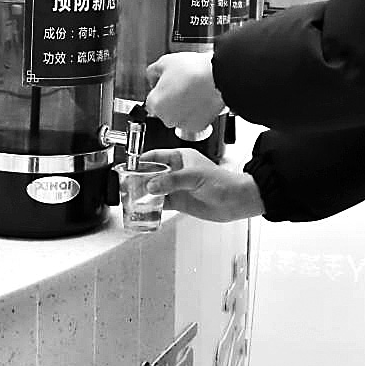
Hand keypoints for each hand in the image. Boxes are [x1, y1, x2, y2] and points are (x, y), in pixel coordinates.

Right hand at [141, 148, 264, 222]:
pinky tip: (145, 209)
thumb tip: (151, 185)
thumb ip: (172, 181)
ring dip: (145, 194)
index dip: (142, 161)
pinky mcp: (179, 202)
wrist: (237, 201)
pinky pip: (161, 203)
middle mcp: (177, 171)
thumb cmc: (223, 182)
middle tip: (127, 186)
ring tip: (132, 199)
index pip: (156, 156)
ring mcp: (177, 187)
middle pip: (152, 173)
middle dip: (140, 179)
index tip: (130, 167)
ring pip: (155, 189)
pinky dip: (152, 206)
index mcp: (181, 157)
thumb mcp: (195, 177)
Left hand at [145, 51, 225, 134]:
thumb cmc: (194, 71)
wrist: (219, 78)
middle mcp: (167, 118)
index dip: (159, 90)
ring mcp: (184, 124)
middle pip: (165, 110)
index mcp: (155, 104)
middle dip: (171, 99)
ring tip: (193, 90)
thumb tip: (152, 76)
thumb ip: (153, 72)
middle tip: (182, 85)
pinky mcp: (199, 127)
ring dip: (183, 106)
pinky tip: (200, 98)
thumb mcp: (165, 62)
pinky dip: (196, 112)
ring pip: (179, 116)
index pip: (151, 101)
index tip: (166, 84)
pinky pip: (193, 119)